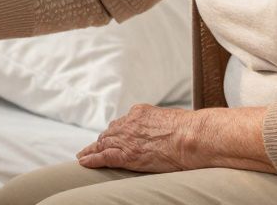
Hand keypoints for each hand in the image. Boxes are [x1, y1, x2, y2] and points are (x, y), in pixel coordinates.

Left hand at [76, 104, 201, 172]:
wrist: (192, 137)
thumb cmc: (191, 129)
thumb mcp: (173, 119)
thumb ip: (163, 124)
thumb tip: (168, 130)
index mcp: (141, 113)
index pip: (123, 123)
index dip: (117, 131)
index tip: (113, 135)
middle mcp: (129, 123)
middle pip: (110, 132)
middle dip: (103, 140)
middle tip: (95, 146)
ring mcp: (126, 138)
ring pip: (103, 143)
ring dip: (93, 149)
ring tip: (84, 155)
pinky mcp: (126, 155)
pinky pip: (103, 157)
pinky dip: (92, 159)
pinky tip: (83, 162)